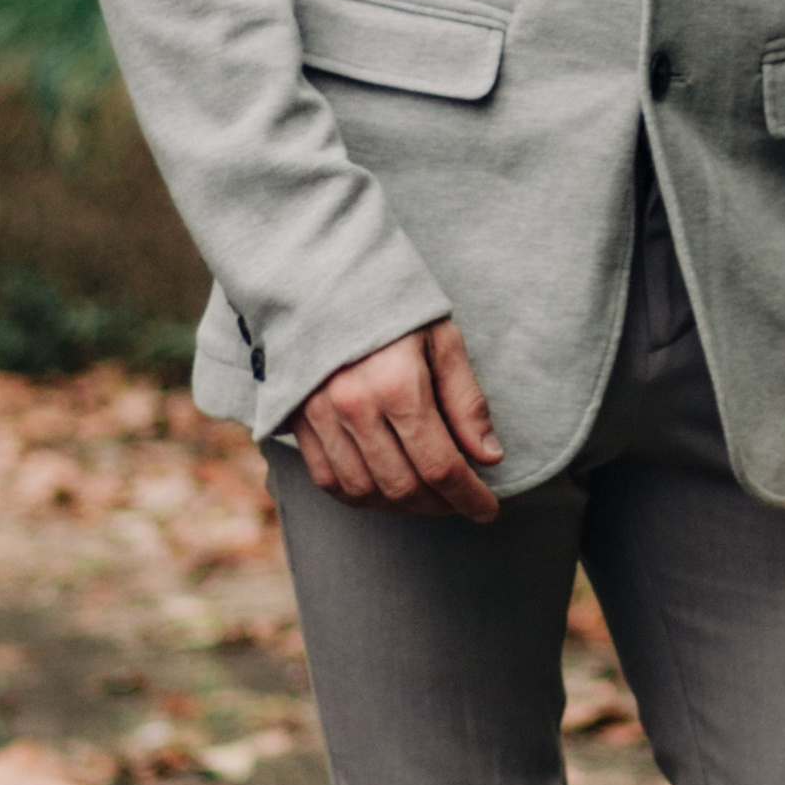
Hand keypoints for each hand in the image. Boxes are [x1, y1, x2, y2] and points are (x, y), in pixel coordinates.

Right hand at [293, 318, 502, 518]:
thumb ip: (466, 402)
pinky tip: (385, 489)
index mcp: (398, 385)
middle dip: (440, 505)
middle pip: (402, 487)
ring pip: (364, 492)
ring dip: (402, 506)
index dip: (469, 497)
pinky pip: (328, 479)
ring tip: (428, 497)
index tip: (488, 509)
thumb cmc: (391, 304)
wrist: (319, 274)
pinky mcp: (295, 419)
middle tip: (462, 501)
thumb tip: (488, 458)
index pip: (440, 466)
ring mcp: (318, 416)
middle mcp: (353, 407)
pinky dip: (360, 496)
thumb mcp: (442, 340)